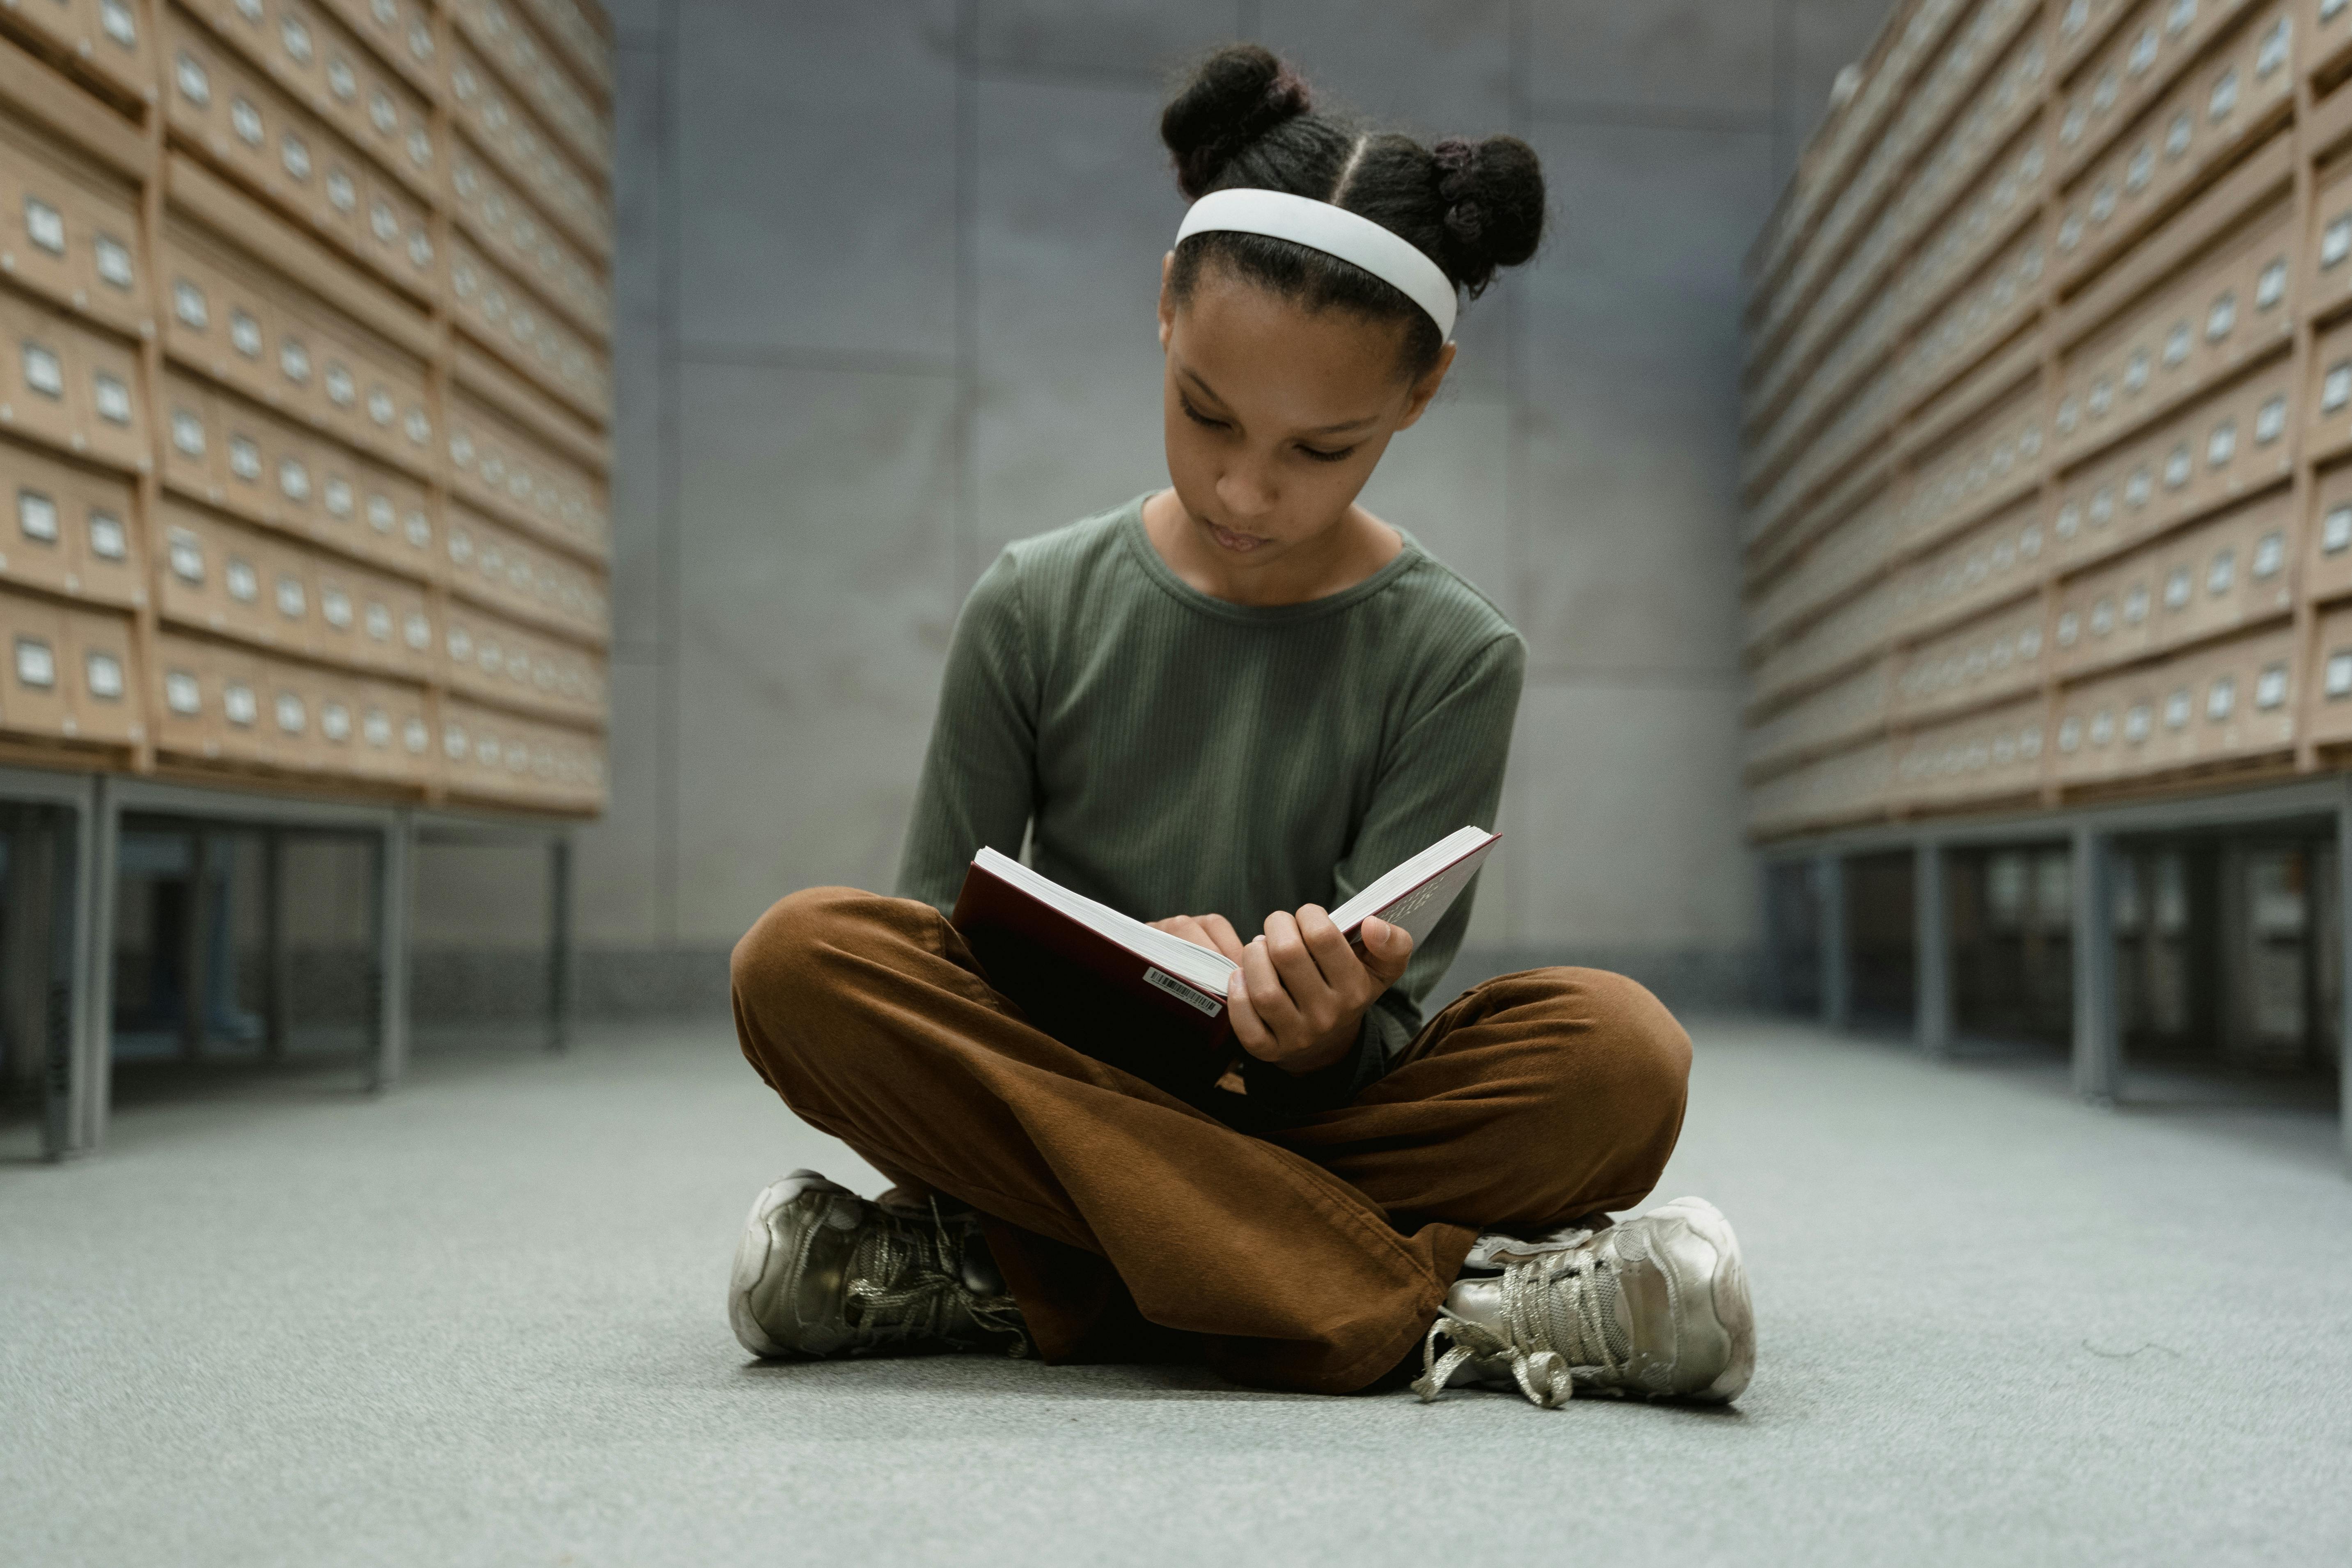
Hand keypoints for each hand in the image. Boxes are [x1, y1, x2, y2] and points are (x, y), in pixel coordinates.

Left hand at [1149, 907, 1413, 1074]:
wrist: (1328, 1042)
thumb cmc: (1348, 988)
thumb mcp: (1381, 968)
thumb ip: (1394, 943)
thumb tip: (1373, 925)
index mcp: (1356, 989)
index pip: (1322, 936)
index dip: (1308, 914)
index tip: (1306, 917)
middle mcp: (1328, 1016)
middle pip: (1287, 954)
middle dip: (1276, 927)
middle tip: (1278, 929)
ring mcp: (1297, 1036)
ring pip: (1263, 989)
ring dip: (1253, 956)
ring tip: (1259, 949)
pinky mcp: (1268, 1050)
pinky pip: (1244, 1020)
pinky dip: (1237, 992)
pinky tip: (1242, 977)